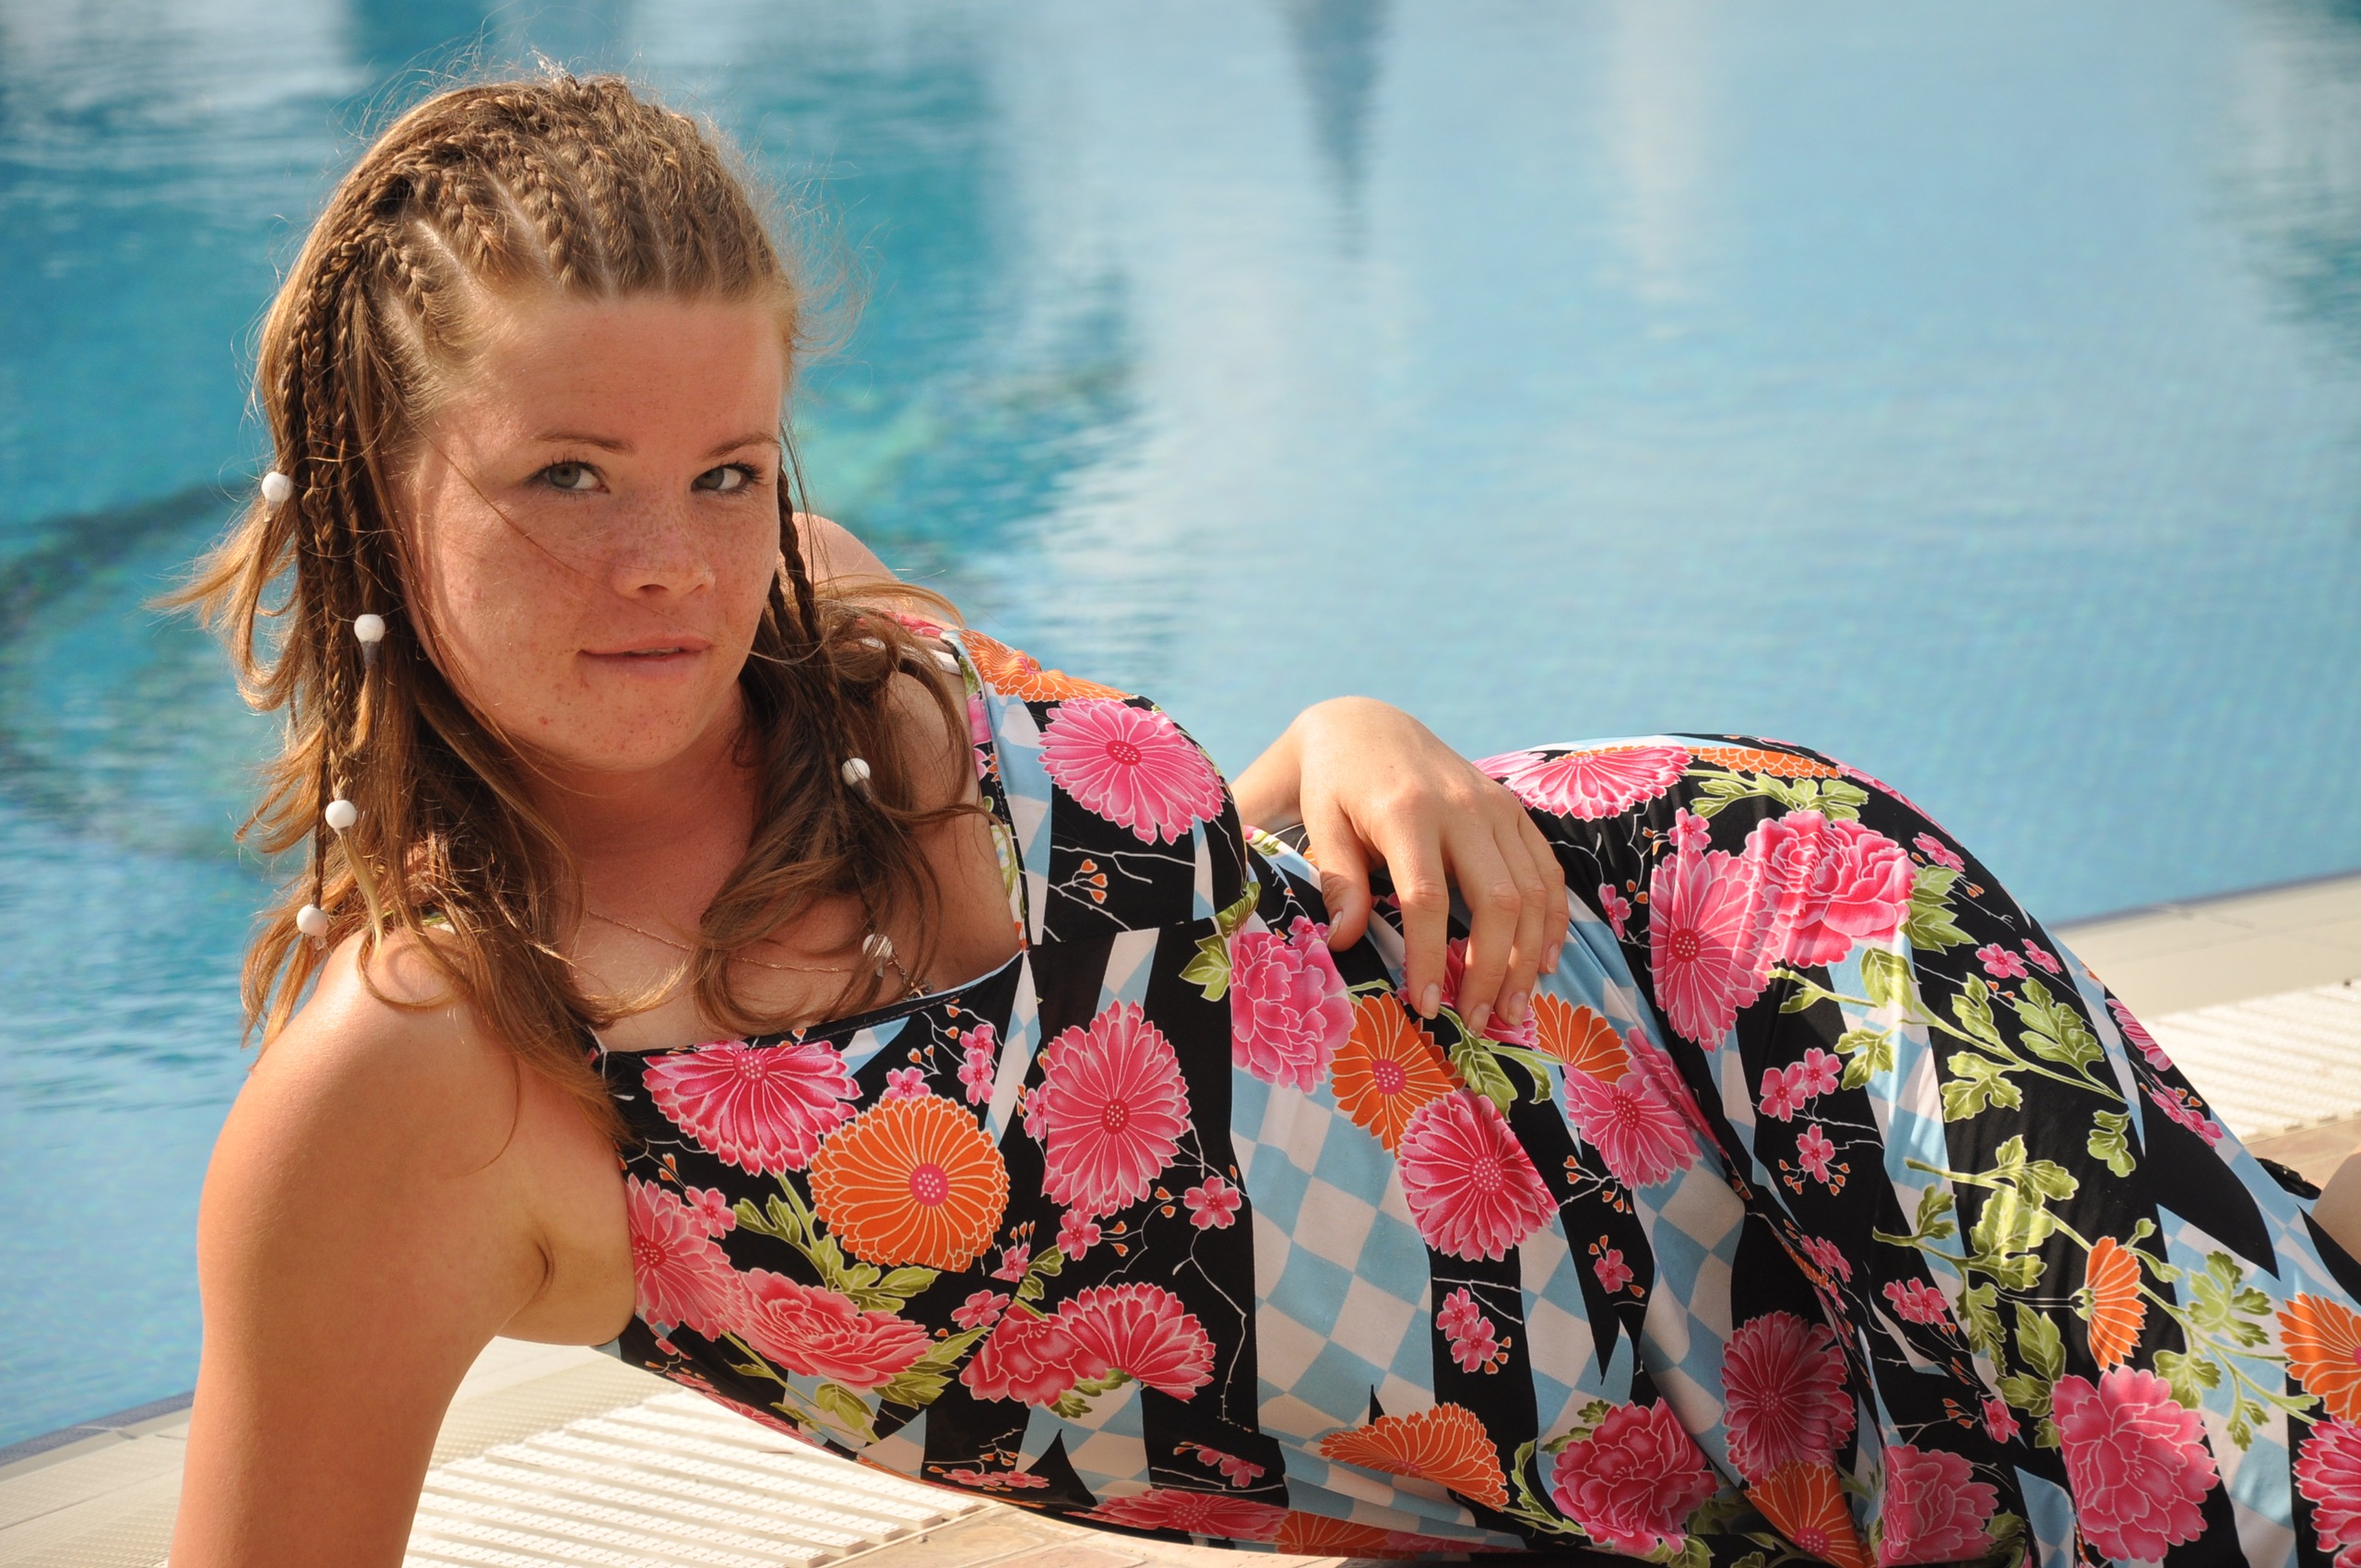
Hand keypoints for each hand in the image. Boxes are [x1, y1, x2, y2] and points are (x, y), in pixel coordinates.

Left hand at [1231, 697, 1569, 1034]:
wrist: (1366, 726)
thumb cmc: (1334, 785)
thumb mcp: (1321, 825)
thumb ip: (1338, 882)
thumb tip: (1344, 944)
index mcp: (1407, 811)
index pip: (1427, 899)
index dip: (1431, 959)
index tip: (1426, 1006)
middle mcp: (1462, 806)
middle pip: (1498, 900)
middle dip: (1493, 969)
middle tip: (1480, 1021)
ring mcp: (1495, 805)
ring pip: (1533, 890)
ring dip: (1530, 955)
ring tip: (1513, 1008)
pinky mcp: (1512, 809)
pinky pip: (1547, 869)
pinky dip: (1553, 919)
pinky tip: (1544, 962)